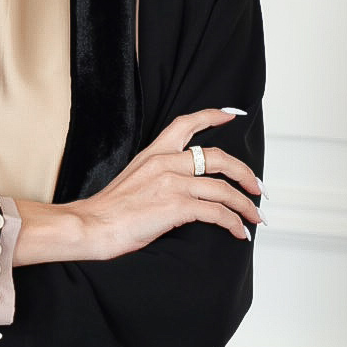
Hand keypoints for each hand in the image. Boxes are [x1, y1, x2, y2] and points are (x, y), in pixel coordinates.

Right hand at [73, 108, 263, 260]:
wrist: (90, 226)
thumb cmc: (109, 211)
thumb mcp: (133, 180)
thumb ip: (159, 176)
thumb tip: (182, 189)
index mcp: (154, 154)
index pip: (186, 124)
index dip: (212, 116)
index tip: (231, 114)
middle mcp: (166, 163)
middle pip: (217, 157)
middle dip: (244, 172)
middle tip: (256, 186)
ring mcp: (172, 184)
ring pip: (223, 189)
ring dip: (245, 205)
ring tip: (255, 216)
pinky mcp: (176, 207)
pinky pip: (217, 213)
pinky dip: (233, 223)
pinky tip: (238, 232)